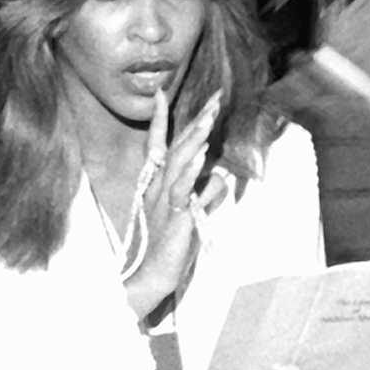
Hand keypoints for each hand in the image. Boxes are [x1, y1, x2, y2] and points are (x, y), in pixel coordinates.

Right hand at [122, 88, 220, 317]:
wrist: (150, 276)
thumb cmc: (169, 247)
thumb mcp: (192, 217)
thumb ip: (205, 196)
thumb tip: (220, 181)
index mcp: (159, 184)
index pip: (159, 144)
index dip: (160, 119)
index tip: (161, 92)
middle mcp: (158, 186)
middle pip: (177, 145)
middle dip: (196, 120)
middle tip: (214, 98)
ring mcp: (164, 199)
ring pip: (179, 161)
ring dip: (196, 138)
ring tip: (210, 117)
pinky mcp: (173, 216)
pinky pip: (182, 190)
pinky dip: (191, 172)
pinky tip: (201, 157)